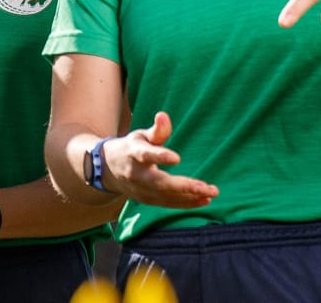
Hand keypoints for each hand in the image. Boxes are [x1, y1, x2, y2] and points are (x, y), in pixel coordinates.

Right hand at [102, 112, 217, 208]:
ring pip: (166, 197)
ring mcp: (140, 190)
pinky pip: (168, 204)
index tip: (177, 158)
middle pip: (159, 183)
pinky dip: (187, 203)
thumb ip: (156, 130)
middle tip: (205, 187)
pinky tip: (205, 200)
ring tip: (211, 193)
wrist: (109, 170)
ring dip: (190, 196)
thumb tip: (163, 116)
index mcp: (133, 153)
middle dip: (183, 186)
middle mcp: (136, 175)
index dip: (160, 156)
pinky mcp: (147, 200)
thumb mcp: (140, 136)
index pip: (145, 155)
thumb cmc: (131, 148)